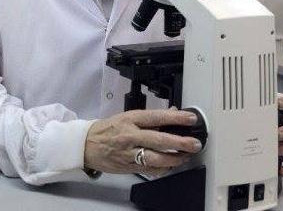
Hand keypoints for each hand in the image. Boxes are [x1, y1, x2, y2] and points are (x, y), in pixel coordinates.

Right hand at [84, 108, 201, 176]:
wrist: (87, 144)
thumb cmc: (108, 129)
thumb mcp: (127, 116)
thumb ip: (150, 117)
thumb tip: (171, 112)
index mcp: (131, 119)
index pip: (157, 117)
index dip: (175, 117)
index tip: (190, 118)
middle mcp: (131, 135)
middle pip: (159, 140)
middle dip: (180, 142)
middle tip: (195, 143)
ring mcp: (129, 152)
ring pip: (155, 158)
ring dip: (174, 158)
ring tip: (186, 156)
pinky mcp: (128, 166)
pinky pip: (149, 169)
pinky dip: (163, 168)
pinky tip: (171, 165)